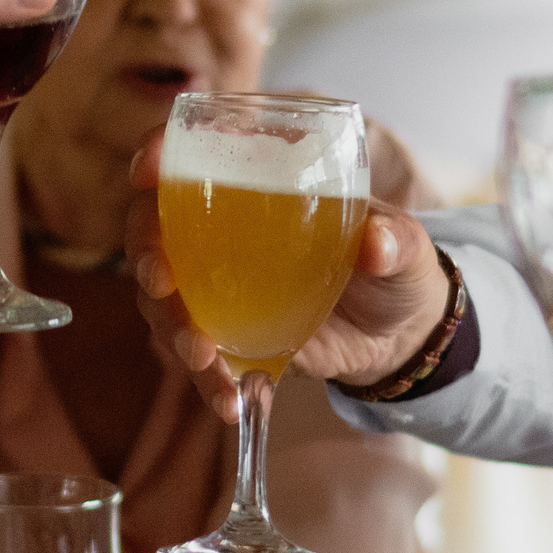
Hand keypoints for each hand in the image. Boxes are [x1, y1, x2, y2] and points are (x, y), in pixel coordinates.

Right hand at [124, 128, 448, 422]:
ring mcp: (215, 283)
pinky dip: (205, 380)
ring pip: (163, 295)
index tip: (146, 170)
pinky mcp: (224, 332)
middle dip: (146, 253)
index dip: (158, 153)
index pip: (195, 151)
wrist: (396, 335)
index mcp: (261, 180)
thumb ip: (394, 240)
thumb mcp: (406, 247)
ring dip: (170, 325)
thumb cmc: (394, 265)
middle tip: (161, 283)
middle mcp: (222, 227)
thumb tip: (377, 244)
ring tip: (203, 356)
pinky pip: (195, 352)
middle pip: (154, 226)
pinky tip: (229, 402)